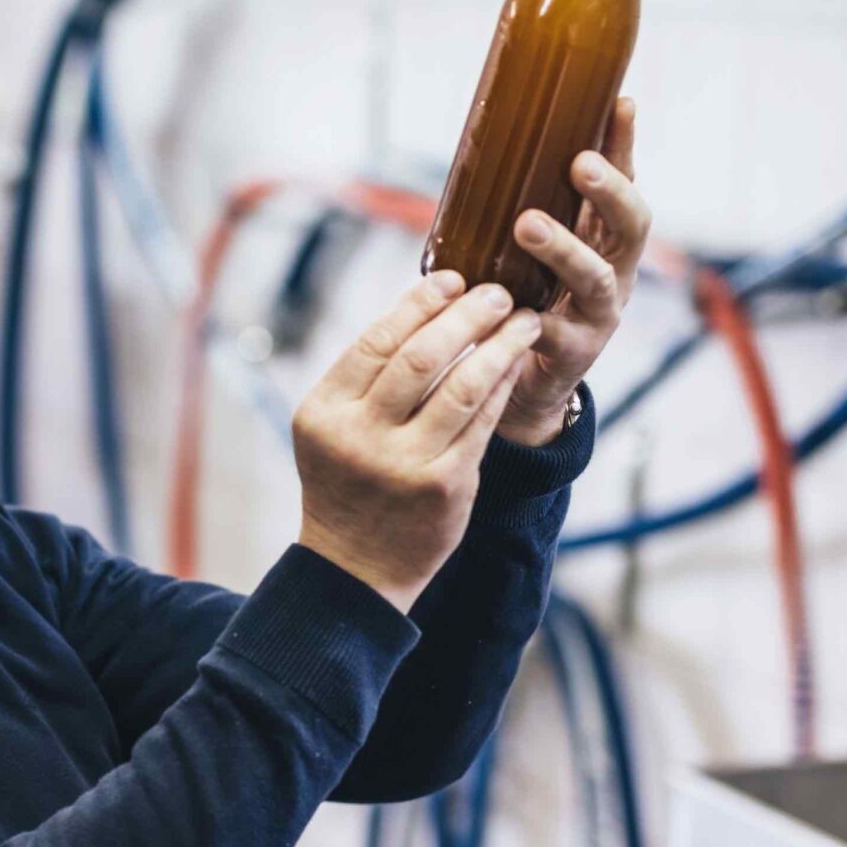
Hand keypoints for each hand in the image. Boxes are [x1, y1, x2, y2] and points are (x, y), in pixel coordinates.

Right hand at [292, 271, 546, 612]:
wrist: (355, 568)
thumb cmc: (348, 483)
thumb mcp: (331, 430)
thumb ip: (364, 379)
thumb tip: (425, 307)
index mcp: (323, 413)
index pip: (375, 340)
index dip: (419, 303)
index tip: (452, 279)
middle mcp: (358, 436)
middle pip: (419, 356)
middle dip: (465, 315)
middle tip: (496, 292)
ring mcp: (402, 463)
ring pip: (461, 385)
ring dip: (498, 345)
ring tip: (522, 321)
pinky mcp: (443, 485)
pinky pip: (482, 421)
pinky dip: (501, 386)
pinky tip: (515, 366)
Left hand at [494, 96, 649, 445]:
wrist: (529, 383)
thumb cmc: (533, 297)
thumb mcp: (539, 247)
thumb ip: (534, 203)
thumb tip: (506, 134)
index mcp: (609, 240)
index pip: (626, 183)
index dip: (626, 146)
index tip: (621, 104)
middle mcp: (616, 273)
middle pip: (632, 227)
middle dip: (610, 192)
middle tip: (580, 162)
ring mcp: (599, 315)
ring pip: (594, 278)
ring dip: (563, 247)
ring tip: (526, 223)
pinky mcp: (573, 354)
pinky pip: (553, 334)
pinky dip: (530, 319)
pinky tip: (507, 304)